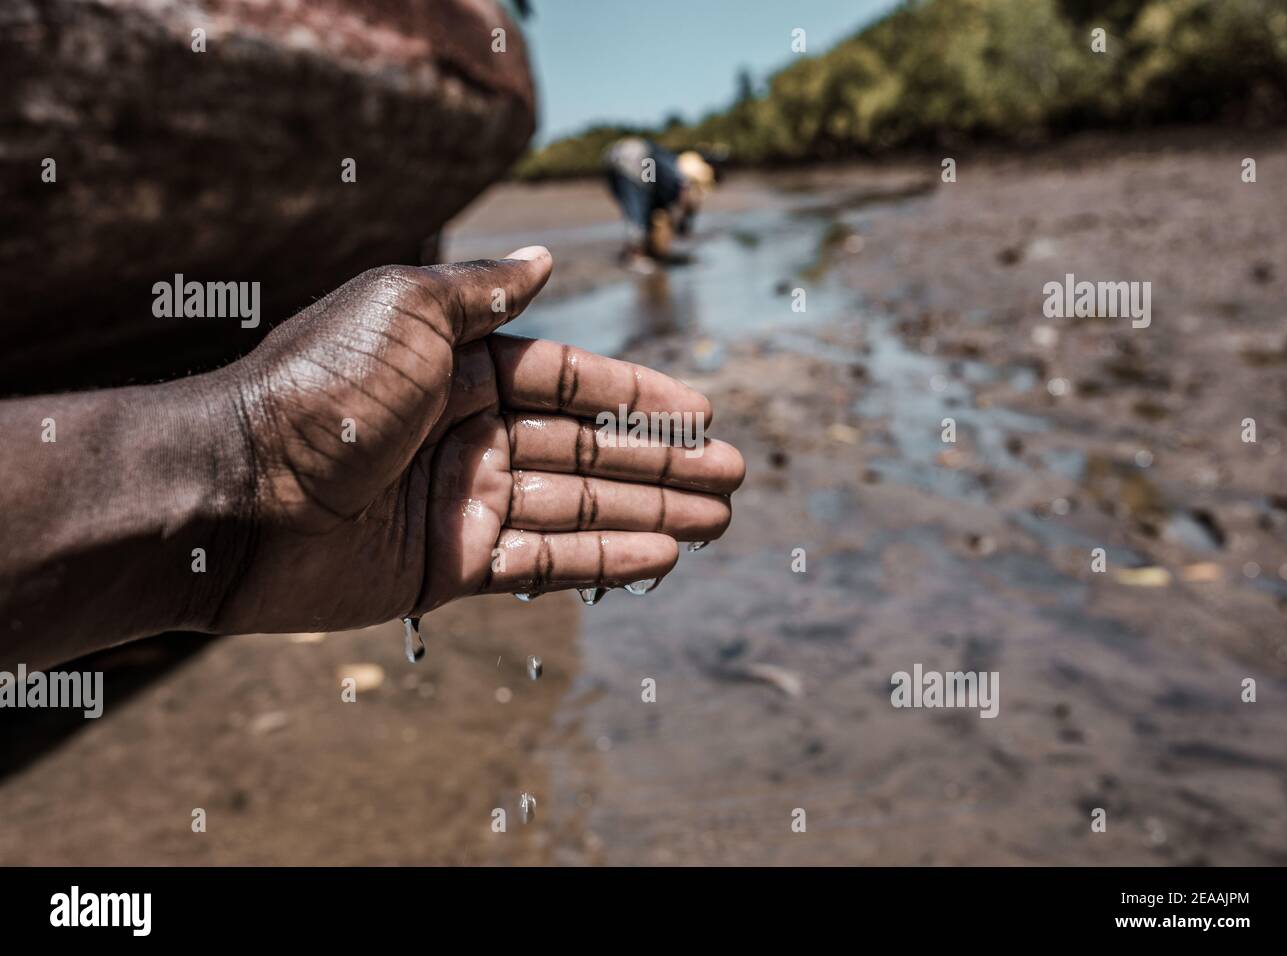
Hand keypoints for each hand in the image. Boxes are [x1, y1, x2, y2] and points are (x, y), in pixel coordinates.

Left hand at [210, 247, 744, 633]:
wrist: (234, 496)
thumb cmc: (318, 390)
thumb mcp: (404, 312)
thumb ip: (483, 295)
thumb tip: (545, 256)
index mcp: (461, 368)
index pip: (571, 382)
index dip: (640, 398)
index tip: (702, 413)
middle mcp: (468, 432)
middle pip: (590, 448)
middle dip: (664, 462)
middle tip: (734, 476)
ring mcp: (463, 500)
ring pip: (580, 504)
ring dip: (653, 511)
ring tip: (719, 520)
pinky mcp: (450, 564)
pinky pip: (545, 559)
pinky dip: (605, 558)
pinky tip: (662, 556)